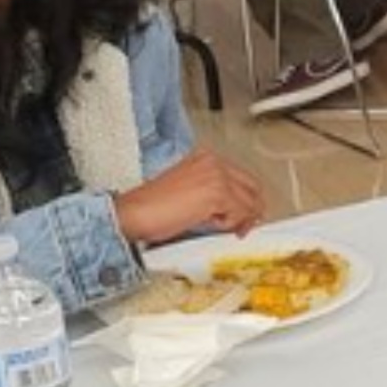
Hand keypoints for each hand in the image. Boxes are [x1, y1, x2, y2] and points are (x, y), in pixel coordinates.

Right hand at [112, 150, 266, 244]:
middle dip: (251, 211)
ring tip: (217, 227)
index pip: (243, 178)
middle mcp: (214, 162)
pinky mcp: (218, 193)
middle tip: (241, 227)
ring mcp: (217, 176)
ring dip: (237, 220)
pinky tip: (209, 223)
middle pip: (253, 188)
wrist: (134, 213)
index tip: (244, 215)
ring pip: (249, 203)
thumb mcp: (190, 193)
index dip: (247, 200)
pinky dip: (229, 224)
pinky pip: (240, 213)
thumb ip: (213, 194)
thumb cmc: (153, 207)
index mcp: (206, 159)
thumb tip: (235, 210)